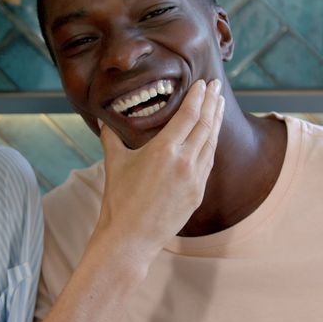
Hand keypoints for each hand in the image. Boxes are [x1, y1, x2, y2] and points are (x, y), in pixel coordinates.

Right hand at [95, 79, 224, 260]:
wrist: (131, 237)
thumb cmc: (119, 200)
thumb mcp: (114, 164)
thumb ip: (111, 139)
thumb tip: (103, 122)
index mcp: (164, 150)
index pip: (188, 115)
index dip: (198, 97)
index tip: (203, 84)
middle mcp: (184, 161)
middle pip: (205, 125)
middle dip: (212, 103)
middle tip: (216, 86)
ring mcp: (194, 179)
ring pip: (211, 143)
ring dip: (216, 122)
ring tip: (219, 106)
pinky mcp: (198, 194)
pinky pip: (208, 162)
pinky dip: (211, 144)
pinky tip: (211, 136)